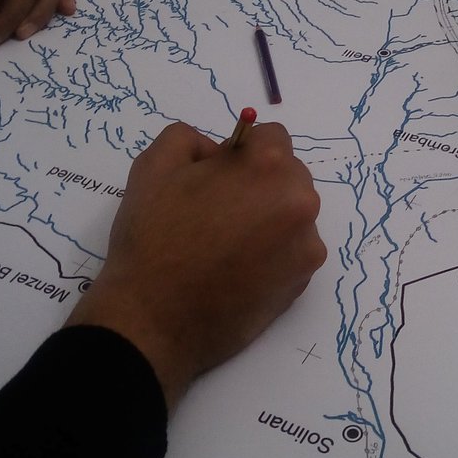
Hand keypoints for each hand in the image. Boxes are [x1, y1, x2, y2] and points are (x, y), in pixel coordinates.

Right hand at [65, 120, 325, 408]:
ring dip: (268, 217)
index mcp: (267, 166)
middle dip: (258, 183)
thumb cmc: (151, 239)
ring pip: (291, 213)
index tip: (215, 177)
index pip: (270, 137)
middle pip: (287, 175)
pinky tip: (236, 268)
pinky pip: (292, 250)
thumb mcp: (154, 166)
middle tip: (215, 212)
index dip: (239, 153)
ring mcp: (306, 245)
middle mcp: (299, 201)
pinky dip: (272, 252)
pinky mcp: (303, 281)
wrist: (152, 320)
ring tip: (224, 244)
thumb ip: (189, 138)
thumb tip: (216, 151)